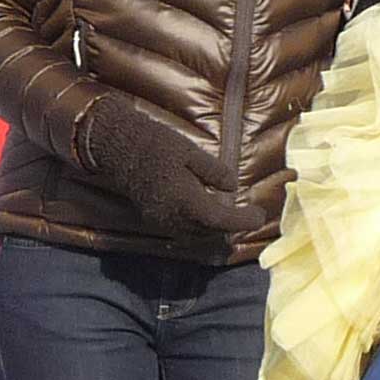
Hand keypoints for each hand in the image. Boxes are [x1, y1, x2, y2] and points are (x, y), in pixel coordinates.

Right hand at [81, 96, 274, 234]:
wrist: (119, 148)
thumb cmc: (157, 145)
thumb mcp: (191, 152)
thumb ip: (214, 172)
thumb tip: (232, 187)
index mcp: (187, 202)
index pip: (222, 220)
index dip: (244, 221)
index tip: (260, 215)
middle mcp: (175, 218)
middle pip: (211, 232)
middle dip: (231, 225)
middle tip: (248, 214)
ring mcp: (162, 221)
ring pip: (197, 235)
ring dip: (215, 228)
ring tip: (230, 214)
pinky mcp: (154, 218)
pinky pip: (183, 230)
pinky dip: (199, 226)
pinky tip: (205, 211)